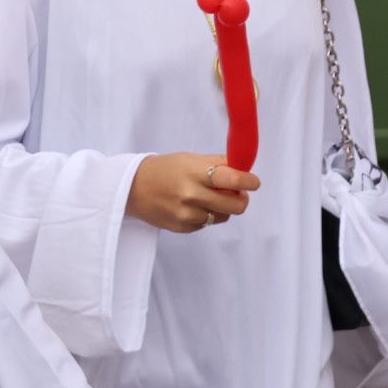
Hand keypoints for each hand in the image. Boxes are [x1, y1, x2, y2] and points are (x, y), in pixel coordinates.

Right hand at [125, 152, 259, 232]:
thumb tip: (244, 169)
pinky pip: (208, 223)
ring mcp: (187, 214)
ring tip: (209, 196)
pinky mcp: (183, 228)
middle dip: (241, 198)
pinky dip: (207, 215)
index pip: (231, 178)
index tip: (254, 182)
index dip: (248, 181)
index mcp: (194, 172)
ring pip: (224, 216)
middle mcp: (191, 195)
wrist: (133, 187)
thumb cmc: (166, 169)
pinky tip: (193, 205)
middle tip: (238, 191)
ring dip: (223, 207)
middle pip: (235, 205)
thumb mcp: (190, 159)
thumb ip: (218, 164)